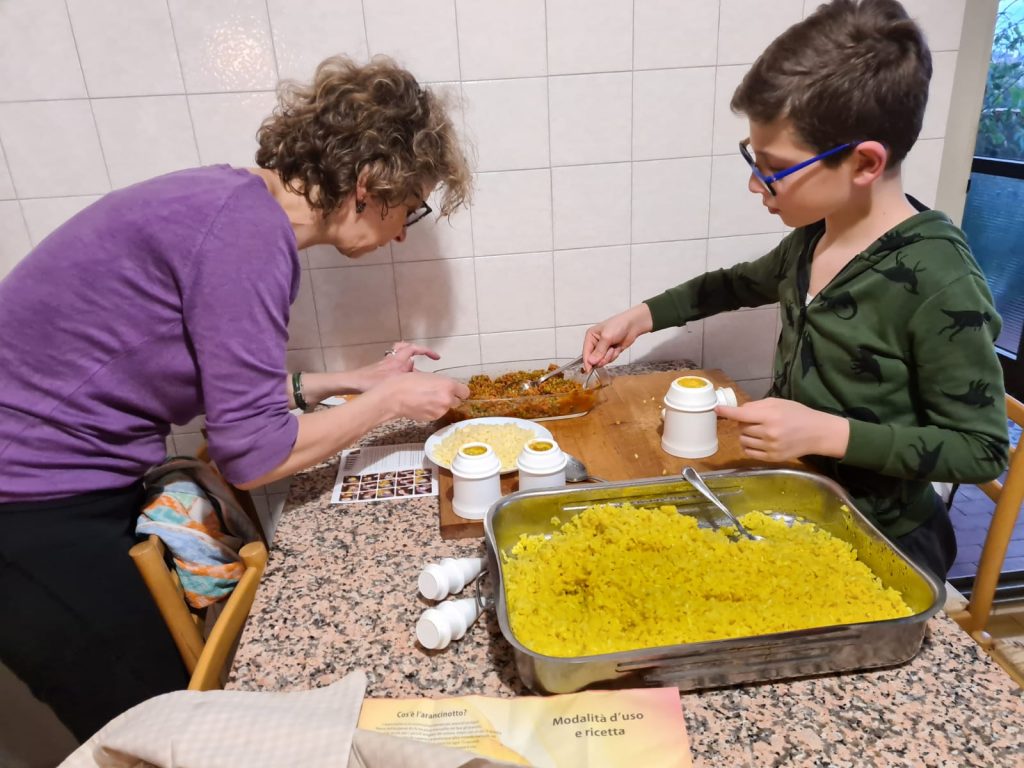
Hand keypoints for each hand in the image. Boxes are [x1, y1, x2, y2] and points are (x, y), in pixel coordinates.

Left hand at [353, 341, 440, 390]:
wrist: (353, 382)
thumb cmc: (372, 382)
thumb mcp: (394, 381)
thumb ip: (409, 378)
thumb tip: (425, 379)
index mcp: (398, 360)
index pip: (415, 349)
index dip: (427, 351)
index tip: (437, 358)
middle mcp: (393, 359)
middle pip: (407, 349)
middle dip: (418, 353)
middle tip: (425, 360)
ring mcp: (386, 364)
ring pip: (401, 358)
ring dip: (409, 362)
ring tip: (415, 372)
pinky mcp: (380, 370)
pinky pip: (395, 366)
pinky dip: (402, 370)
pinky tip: (403, 381)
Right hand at [374, 371, 469, 421]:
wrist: (394, 396)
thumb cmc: (409, 381)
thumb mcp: (429, 376)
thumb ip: (442, 382)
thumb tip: (448, 387)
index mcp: (448, 385)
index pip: (465, 392)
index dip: (459, 390)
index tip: (454, 389)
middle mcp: (447, 399)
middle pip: (458, 401)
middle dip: (450, 397)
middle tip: (439, 392)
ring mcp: (440, 411)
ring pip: (447, 408)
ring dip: (441, 404)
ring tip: (428, 398)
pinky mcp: (432, 418)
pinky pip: (437, 414)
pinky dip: (433, 410)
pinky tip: (423, 404)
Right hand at [582, 304, 653, 370]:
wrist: (633, 325)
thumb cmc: (619, 325)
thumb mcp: (607, 337)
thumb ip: (599, 351)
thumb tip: (591, 361)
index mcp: (591, 336)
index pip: (585, 352)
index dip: (587, 362)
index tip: (589, 370)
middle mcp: (595, 343)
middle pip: (594, 358)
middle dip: (602, 357)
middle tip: (609, 351)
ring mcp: (603, 348)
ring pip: (602, 360)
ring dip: (609, 356)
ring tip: (614, 347)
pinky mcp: (610, 352)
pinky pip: (609, 360)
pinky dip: (614, 356)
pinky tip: (617, 348)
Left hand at [715, 398, 849, 460]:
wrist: (817, 433)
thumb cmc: (797, 414)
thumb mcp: (778, 403)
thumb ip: (757, 406)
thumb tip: (738, 411)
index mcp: (770, 417)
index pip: (742, 415)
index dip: (727, 412)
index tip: (716, 409)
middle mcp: (769, 433)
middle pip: (741, 428)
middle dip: (743, 423)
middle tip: (755, 421)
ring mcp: (770, 448)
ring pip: (743, 441)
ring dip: (745, 435)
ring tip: (758, 431)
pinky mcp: (772, 458)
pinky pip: (749, 452)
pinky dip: (749, 446)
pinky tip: (758, 441)